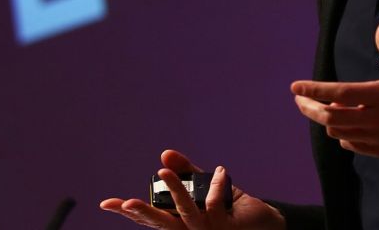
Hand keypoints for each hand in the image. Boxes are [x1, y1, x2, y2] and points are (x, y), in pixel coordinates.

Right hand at [99, 150, 284, 228]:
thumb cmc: (238, 209)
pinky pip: (212, 203)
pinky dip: (215, 184)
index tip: (106, 203)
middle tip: (126, 203)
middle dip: (143, 213)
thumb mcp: (209, 186)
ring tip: (163, 171)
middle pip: (163, 224)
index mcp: (184, 224)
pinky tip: (223, 174)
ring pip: (186, 212)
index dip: (130, 212)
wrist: (271, 223)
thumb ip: (188, 173)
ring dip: (175, 190)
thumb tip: (164, 154)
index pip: (153, 218)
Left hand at [291, 14, 378, 156]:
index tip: (295, 87)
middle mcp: (376, 119)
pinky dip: (341, 134)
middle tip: (299, 99)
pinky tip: (344, 123)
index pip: (339, 93)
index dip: (314, 90)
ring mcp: (377, 137)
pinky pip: (350, 144)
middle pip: (330, 118)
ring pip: (338, 132)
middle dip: (309, 108)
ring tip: (329, 106)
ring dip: (327, 120)